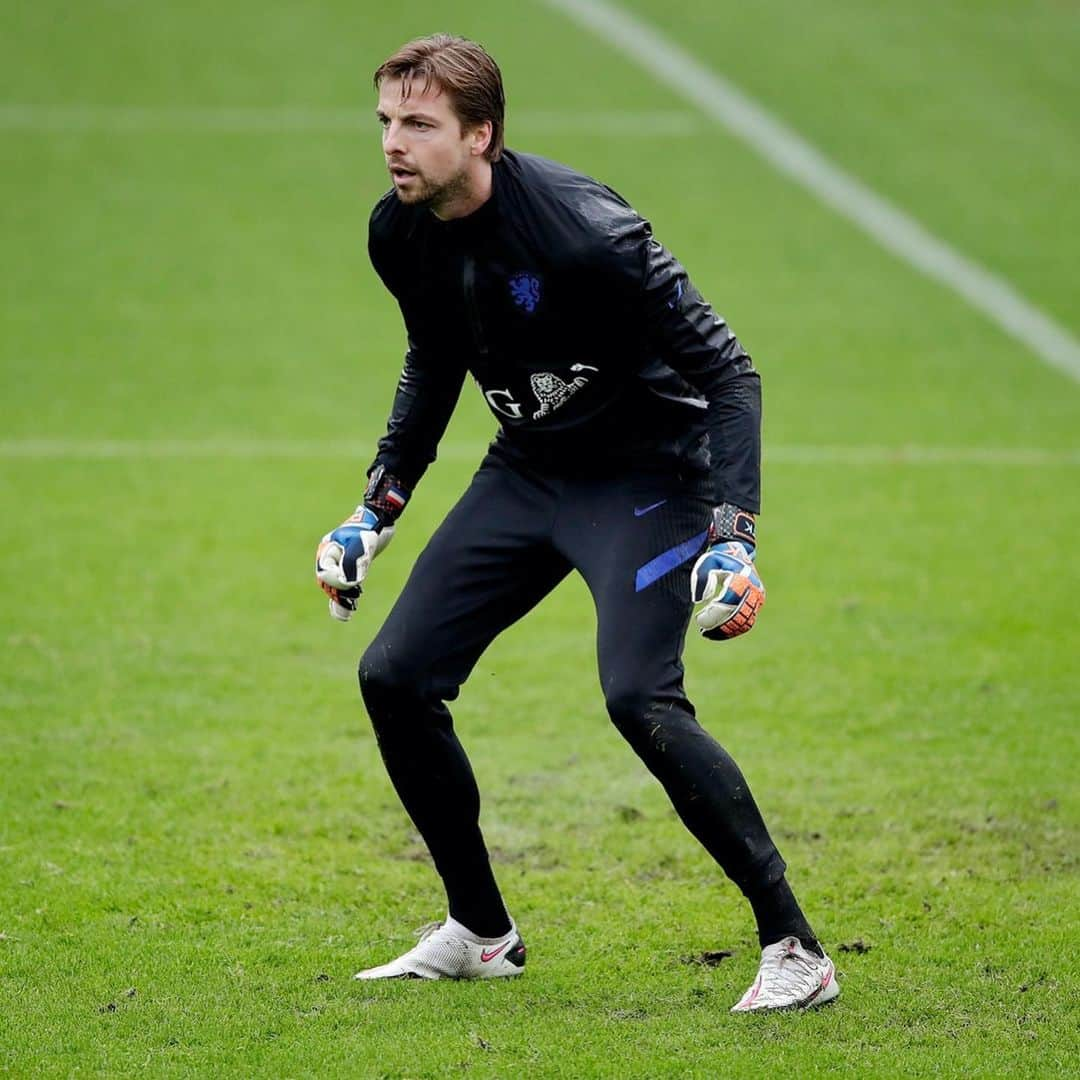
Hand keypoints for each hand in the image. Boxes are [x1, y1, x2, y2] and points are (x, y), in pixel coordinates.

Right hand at [315, 507, 393, 621]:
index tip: (354, 584)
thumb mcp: (360, 544)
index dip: (338, 581)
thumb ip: (352, 563)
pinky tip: (346, 614)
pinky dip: (344, 600)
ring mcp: (339, 563)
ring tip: (349, 610)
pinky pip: (342, 587)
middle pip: (328, 582)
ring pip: (335, 586)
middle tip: (354, 598)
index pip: (326, 573)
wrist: (380, 520)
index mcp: (328, 550)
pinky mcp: (350, 568)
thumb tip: (349, 584)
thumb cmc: (369, 529)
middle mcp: (331, 558)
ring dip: (342, 598)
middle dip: (339, 592)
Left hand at [690, 540, 764, 639]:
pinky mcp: (757, 603)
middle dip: (720, 626)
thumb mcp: (706, 562)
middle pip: (737, 614)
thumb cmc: (719, 558)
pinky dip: (733, 629)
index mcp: (741, 577)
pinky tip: (717, 632)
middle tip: (703, 631)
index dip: (714, 614)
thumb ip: (701, 578)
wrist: (738, 553)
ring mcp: (758, 597)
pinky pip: (747, 621)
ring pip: (744, 621)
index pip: (728, 602)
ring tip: (708, 634)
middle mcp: (753, 588)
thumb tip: (700, 600)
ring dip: (726, 631)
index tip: (699, 619)